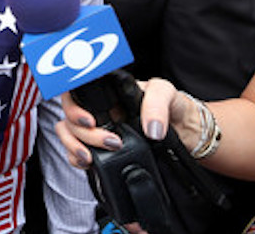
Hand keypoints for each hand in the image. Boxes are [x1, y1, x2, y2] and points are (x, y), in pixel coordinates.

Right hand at [54, 79, 197, 169]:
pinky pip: (76, 153)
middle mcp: (99, 110)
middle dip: (84, 133)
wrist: (187, 133)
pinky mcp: (101, 149)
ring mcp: (98, 129)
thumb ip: (156, 105)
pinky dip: (76, 159)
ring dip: (74, 146)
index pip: (75, 92)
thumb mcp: (167, 93)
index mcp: (108, 93)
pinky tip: (89, 162)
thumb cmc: (174, 106)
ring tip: (92, 156)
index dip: (73, 107)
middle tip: (110, 141)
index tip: (90, 121)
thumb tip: (149, 129)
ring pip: (67, 133)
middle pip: (69, 117)